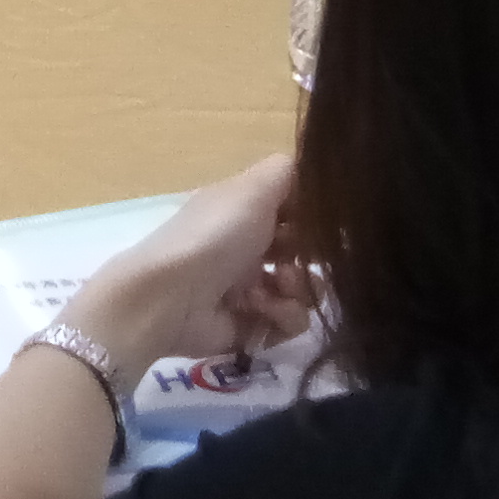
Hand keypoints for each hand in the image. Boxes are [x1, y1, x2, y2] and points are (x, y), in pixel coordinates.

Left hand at [85, 156, 313, 366]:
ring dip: (299, 288)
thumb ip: (287, 172)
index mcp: (245, 212)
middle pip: (305, 253)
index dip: (315, 218)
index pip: (295, 211)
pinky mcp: (252, 326)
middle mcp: (249, 248)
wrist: (171, 297)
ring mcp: (251, 289)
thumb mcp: (252, 189)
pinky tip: (261, 308)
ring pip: (304, 290)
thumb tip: (313, 172)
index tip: (327, 223)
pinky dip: (283, 315)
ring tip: (278, 285)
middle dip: (313, 256)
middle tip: (302, 257)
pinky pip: (289, 323)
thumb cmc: (214, 235)